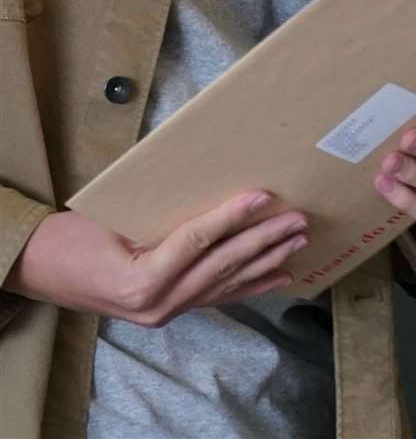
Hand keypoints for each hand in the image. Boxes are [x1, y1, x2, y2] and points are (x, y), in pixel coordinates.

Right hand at [7, 192, 308, 325]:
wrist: (43, 270)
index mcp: (140, 280)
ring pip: (226, 283)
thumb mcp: (112, 218)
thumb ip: (161, 210)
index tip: (263, 195)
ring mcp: (166, 312)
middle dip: (264, 240)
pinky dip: (250, 284)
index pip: (196, 242)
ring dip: (266, 260)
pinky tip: (278, 276)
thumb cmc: (72, 237)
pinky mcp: (171, 310)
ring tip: (298, 241)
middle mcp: (158, 304)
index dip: (232, 217)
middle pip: (221, 265)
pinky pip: (217, 296)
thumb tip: (210, 176)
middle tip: (299, 219)